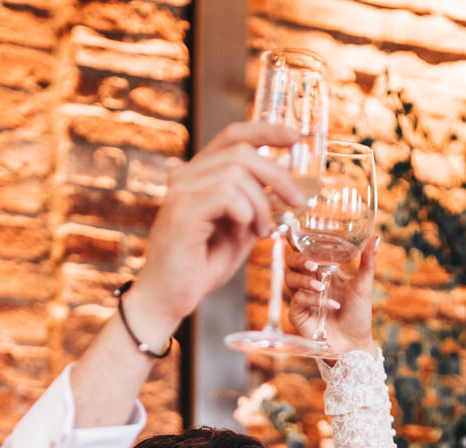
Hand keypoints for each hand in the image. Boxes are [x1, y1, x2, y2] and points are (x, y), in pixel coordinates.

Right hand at [118, 122, 304, 343]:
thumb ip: (256, 206)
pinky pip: (227, 195)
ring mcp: (181, 192)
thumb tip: (286, 190)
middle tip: (296, 201)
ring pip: (237, 174)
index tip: (294, 138)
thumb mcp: (239, 232)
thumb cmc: (200, 266)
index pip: (233, 137)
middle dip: (277, 175)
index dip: (265, 131)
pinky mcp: (182, 211)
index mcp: (199, 175)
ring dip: (261, 204)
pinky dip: (247, 213)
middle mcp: (186, 176)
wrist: (169, 298)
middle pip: (241, 151)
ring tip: (261, 231)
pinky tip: (246, 232)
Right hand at [287, 236, 377, 359]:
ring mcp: (301, 297)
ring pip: (290, 279)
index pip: (303, 251)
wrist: (354, 343)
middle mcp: (308, 281)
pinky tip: (330, 304)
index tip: (293, 228)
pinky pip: (297, 299)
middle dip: (298, 259)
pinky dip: (312, 299)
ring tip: (322, 286)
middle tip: (313, 264)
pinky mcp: (298, 314)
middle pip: (290, 262)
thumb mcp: (364, 286)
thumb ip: (367, 262)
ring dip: (305, 280)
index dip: (294, 239)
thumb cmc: (358, 315)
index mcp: (321, 270)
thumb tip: (376, 238)